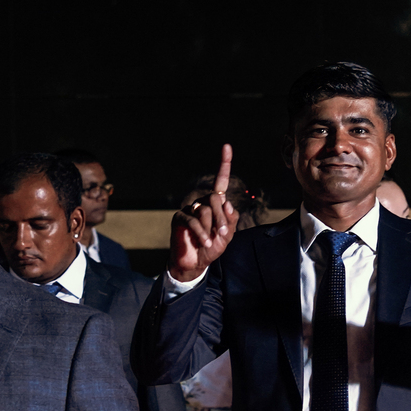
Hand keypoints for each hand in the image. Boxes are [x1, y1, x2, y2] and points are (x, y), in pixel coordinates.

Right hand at [168, 145, 238, 282]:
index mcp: (215, 204)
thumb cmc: (211, 248)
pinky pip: (193, 220)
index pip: (220, 182)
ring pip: (205, 210)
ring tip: (210, 242)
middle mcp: (202, 202)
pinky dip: (201, 233)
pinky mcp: (179, 218)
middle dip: (221, 218)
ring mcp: (190, 209)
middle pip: (215, 199)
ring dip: (211, 228)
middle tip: (222, 234)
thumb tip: (228, 204)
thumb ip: (230, 220)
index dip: (224, 165)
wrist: (194, 263)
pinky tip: (204, 243)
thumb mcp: (227, 235)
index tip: (227, 146)